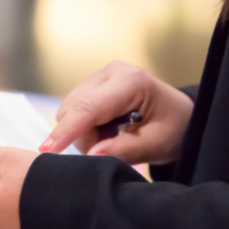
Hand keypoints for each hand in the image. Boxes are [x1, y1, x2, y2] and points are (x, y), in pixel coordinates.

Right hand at [38, 61, 192, 164]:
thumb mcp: (157, 144)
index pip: (88, 108)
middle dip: (83, 136)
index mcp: (130, 81)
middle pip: (73, 110)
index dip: (66, 130)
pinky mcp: (92, 85)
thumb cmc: (175, 128)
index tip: (47, 150)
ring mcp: (99, 76)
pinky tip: (108, 129)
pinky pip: (73, 110)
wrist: (181, 116)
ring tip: (113, 138)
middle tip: (110, 150)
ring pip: (69, 111)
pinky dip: (85, 127)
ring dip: (84, 133)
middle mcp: (110, 72)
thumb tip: (91, 156)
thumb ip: (124, 150)